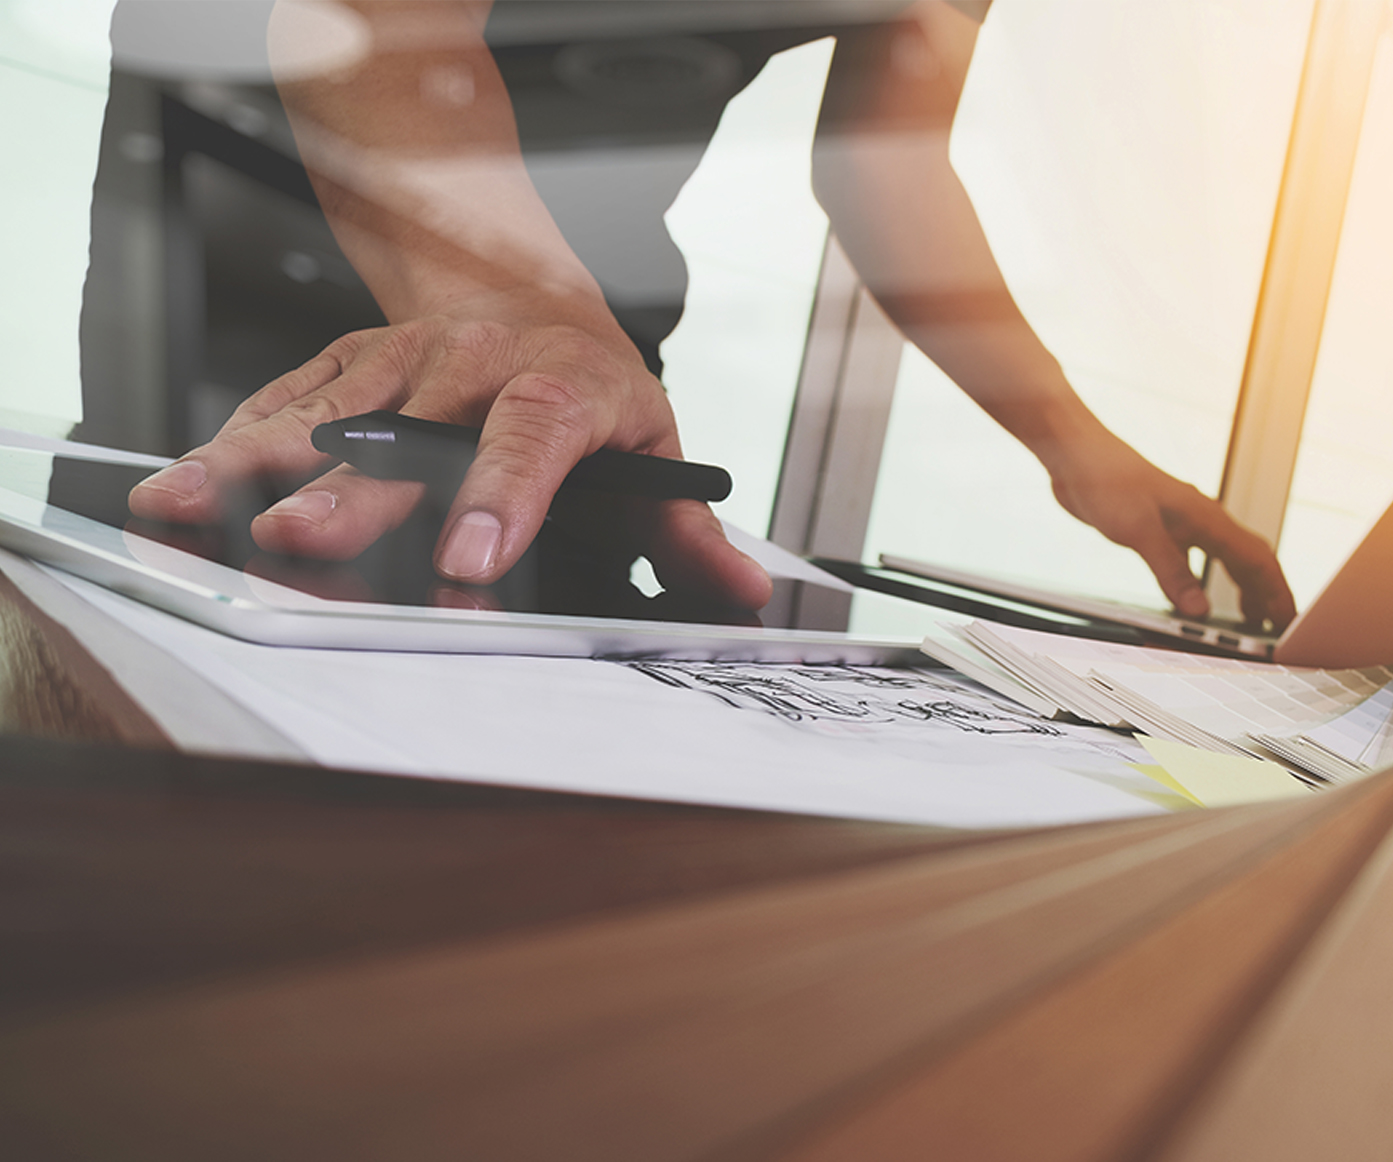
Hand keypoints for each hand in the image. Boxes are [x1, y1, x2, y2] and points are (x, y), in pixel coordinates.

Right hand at [127, 291, 771, 607]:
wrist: (529, 289)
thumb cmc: (590, 384)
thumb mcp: (653, 444)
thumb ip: (686, 529)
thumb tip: (744, 592)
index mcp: (563, 386)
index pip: (534, 435)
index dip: (502, 494)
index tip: (472, 559)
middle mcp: (479, 363)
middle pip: (414, 426)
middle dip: (357, 490)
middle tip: (304, 541)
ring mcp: (407, 356)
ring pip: (333, 405)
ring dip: (263, 459)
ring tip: (203, 507)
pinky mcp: (353, 357)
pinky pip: (290, 392)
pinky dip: (234, 436)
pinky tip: (189, 480)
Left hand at [1044, 422, 1295, 627]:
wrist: (1077, 454)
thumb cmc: (1107, 479)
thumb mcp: (1138, 531)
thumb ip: (1171, 571)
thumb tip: (1199, 611)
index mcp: (1206, 517)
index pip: (1258, 559)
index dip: (1277, 592)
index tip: (1289, 619)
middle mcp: (1201, 520)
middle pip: (1249, 561)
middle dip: (1267, 595)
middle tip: (1276, 628)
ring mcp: (1183, 524)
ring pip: (1226, 560)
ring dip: (1242, 590)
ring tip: (1250, 621)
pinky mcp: (1162, 530)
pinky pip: (1198, 561)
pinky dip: (1208, 584)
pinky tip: (1200, 600)